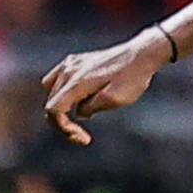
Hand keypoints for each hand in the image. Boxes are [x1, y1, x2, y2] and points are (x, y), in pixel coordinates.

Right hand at [42, 28, 172, 144]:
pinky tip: (78, 99)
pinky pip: (56, 79)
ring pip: (51, 92)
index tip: (83, 138)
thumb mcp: (114, 100)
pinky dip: (61, 93)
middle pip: (51, 103)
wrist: (142, 54)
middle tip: (83, 135)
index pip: (53, 110)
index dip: (63, 128)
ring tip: (81, 115)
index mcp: (77, 82)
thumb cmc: (132, 78)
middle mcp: (69, 71)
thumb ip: (91, 108)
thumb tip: (79, 113)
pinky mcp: (75, 60)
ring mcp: (70, 63)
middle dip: (63, 123)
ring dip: (61, 108)